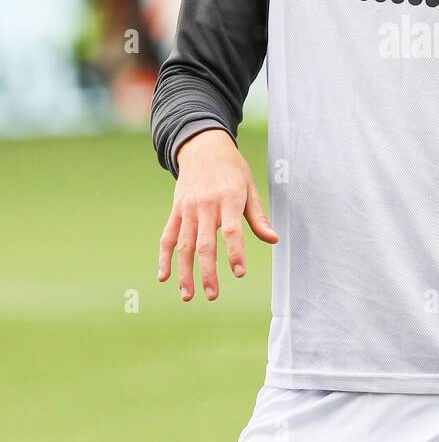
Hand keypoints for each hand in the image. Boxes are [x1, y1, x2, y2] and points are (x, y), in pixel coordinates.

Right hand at [157, 128, 278, 302]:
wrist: (203, 146)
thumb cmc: (232, 169)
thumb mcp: (249, 187)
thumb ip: (258, 217)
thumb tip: (273, 239)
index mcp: (228, 198)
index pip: (231, 231)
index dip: (235, 253)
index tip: (240, 273)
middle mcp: (205, 205)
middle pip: (204, 243)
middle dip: (207, 272)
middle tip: (212, 295)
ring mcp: (187, 209)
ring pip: (183, 245)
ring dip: (184, 272)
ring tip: (188, 295)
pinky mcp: (175, 210)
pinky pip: (167, 237)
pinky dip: (164, 257)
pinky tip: (164, 276)